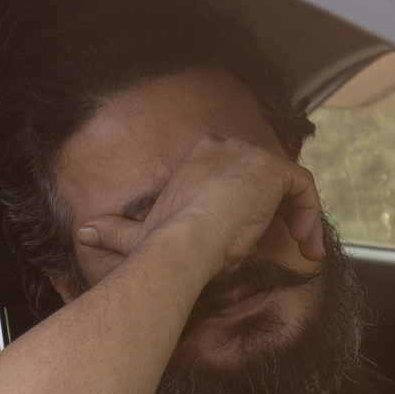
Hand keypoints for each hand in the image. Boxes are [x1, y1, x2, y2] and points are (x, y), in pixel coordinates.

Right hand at [73, 135, 323, 280]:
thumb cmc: (162, 244)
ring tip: (300, 245)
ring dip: (299, 215)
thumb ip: (114, 231)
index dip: (246, 201)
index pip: (233, 170)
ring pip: (286, 181)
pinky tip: (304, 243)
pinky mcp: (272, 170)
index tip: (246, 231)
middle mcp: (224, 148)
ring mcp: (249, 156)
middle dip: (275, 207)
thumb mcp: (136, 235)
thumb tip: (84, 232)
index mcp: (196, 158)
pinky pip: (303, 187)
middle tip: (279, 239)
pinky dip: (310, 214)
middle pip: (262, 173)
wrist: (183, 245)